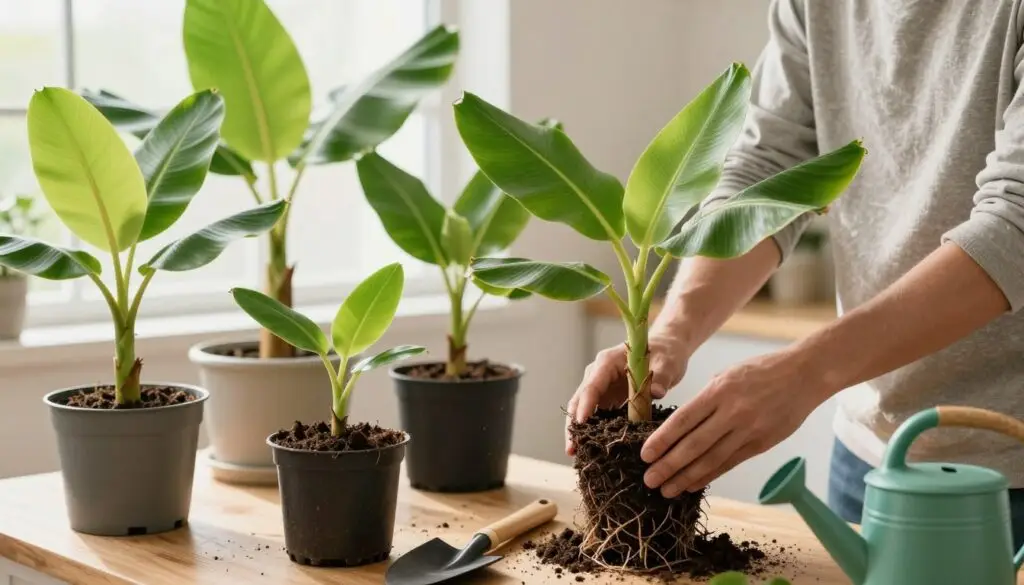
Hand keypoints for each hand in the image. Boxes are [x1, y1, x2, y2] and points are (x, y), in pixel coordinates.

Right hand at [565, 333, 688, 454]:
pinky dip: (592, 430)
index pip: (592, 385)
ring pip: (583, 410)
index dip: (585, 405)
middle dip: (574, 424)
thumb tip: (656, 392)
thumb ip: (660, 377)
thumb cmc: (665, 353)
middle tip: (572, 448)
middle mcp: (598, 374)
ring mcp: (601, 387)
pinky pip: (596, 415)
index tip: (581, 424)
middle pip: (580, 400)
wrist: (666, 349)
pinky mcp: (607, 398)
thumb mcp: (667, 364)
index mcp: (607, 363)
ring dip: (579, 430)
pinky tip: (592, 448)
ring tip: (577, 453)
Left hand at [639, 348, 831, 497]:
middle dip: (668, 465)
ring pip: (711, 459)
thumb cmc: (760, 371)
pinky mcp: (761, 444)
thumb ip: (705, 399)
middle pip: (694, 444)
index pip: (683, 420)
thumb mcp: (726, 375)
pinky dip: (709, 475)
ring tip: (667, 490)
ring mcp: (748, 430)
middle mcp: (732, 413)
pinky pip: (730, 463)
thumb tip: (681, 424)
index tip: (644, 455)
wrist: (804, 375)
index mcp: (719, 391)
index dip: (662, 440)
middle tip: (649, 480)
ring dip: (686, 478)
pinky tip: (693, 485)